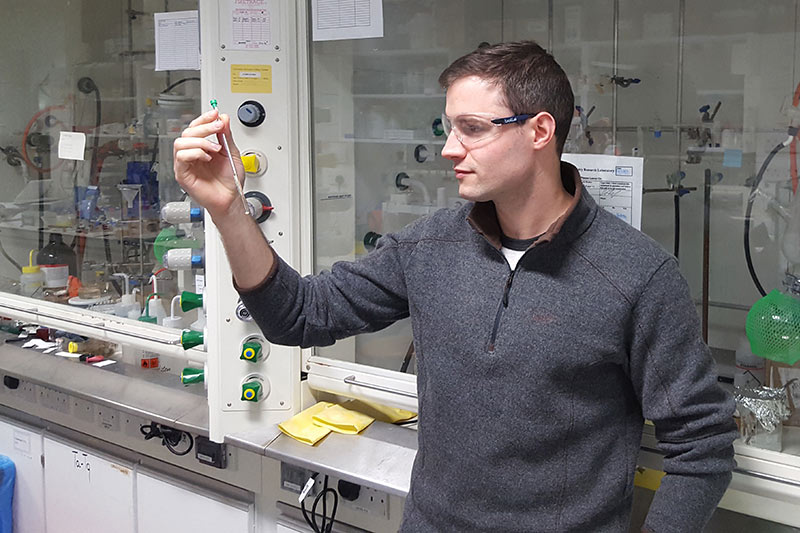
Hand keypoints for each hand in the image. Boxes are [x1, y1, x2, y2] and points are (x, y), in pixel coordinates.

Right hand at [173, 109, 245, 223]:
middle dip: (204, 127)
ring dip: (200, 141)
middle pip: (187, 132)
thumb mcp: (232, 153)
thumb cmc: (230, 181)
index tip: (215, 113)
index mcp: (202, 147)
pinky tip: (207, 158)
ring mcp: (186, 164)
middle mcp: (192, 154)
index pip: (196, 127)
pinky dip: (195, 153)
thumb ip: (226, 136)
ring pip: (181, 142)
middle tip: (218, 128)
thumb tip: (223, 118)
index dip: (204, 118)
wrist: (231, 199)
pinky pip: (181, 157)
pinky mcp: (182, 174)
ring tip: (215, 149)